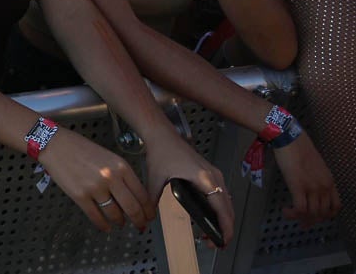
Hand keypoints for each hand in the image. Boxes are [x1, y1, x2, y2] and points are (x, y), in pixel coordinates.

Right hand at [37, 128, 152, 230]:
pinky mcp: (80, 196)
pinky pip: (96, 217)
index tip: (149, 216)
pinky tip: (106, 227)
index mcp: (121, 166)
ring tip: (120, 223)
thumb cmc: (81, 148)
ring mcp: (95, 188)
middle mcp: (111, 177)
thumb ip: (121, 175)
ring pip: (115, 214)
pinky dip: (103, 225)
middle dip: (139, 220)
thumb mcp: (108, 157)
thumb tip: (132, 197)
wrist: (55, 144)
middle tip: (140, 226)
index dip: (148, 209)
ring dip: (120, 222)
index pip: (142, 194)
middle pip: (132, 208)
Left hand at [142, 132, 234, 246]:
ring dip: (224, 218)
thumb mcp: (155, 178)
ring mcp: (215, 174)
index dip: (225, 228)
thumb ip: (153, 199)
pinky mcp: (211, 173)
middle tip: (215, 243)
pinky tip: (212, 216)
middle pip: (228, 208)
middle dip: (225, 228)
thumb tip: (148, 217)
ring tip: (214, 233)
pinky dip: (221, 208)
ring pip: (227, 202)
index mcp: (204, 179)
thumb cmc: (161, 153)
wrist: (162, 134)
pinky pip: (222, 194)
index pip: (222, 209)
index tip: (222, 241)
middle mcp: (214, 177)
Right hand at [273, 134, 341, 225]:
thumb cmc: (298, 148)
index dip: (326, 215)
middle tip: (302, 223)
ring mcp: (312, 187)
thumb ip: (315, 177)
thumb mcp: (314, 165)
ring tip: (290, 215)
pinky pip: (300, 209)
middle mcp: (324, 187)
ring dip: (301, 218)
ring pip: (312, 213)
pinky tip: (285, 211)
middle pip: (323, 213)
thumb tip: (307, 186)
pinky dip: (293, 214)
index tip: (316, 217)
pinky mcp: (298, 187)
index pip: (335, 206)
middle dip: (313, 220)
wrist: (289, 138)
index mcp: (330, 181)